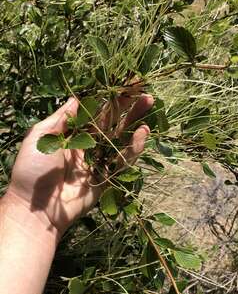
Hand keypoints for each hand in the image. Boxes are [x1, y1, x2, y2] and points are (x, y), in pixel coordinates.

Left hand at [5, 93, 153, 236]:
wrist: (36, 209)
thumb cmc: (32, 171)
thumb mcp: (40, 137)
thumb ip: (60, 118)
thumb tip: (76, 97)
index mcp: (71, 133)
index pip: (94, 110)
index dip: (108, 97)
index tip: (123, 84)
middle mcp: (87, 144)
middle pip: (111, 121)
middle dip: (127, 105)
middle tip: (143, 91)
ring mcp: (98, 160)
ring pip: (120, 137)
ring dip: (135, 121)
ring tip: (148, 103)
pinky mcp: (106, 176)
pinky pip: (123, 160)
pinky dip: (134, 147)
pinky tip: (142, 132)